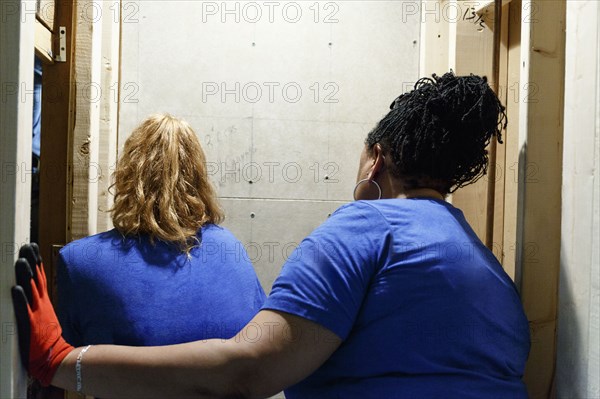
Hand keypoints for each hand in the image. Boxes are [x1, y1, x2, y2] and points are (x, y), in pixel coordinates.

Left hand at [12, 243, 73, 386]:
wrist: (56, 357)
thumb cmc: (48, 340)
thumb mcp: (45, 317)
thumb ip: (39, 304)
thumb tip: (31, 292)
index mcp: (44, 302)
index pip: (40, 276)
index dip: (36, 261)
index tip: (32, 246)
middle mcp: (40, 304)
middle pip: (36, 278)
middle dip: (31, 261)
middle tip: (27, 245)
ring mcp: (36, 314)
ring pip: (30, 290)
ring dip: (25, 275)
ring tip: (20, 260)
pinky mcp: (30, 325)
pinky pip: (23, 310)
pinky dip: (19, 298)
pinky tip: (15, 288)